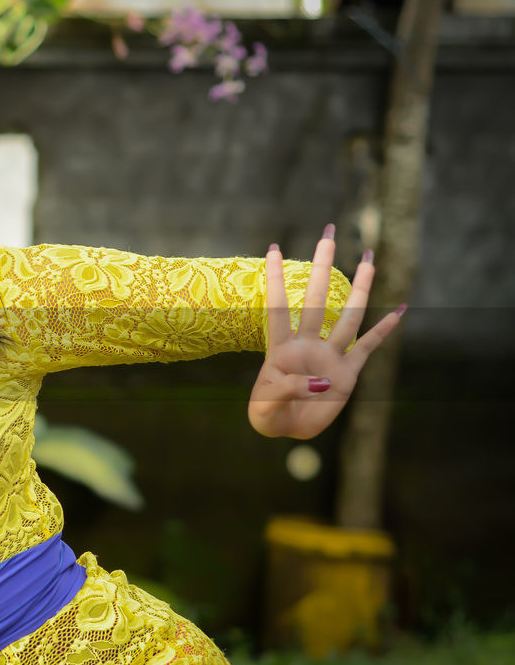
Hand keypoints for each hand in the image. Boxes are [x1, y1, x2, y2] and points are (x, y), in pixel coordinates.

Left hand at [248, 224, 404, 439]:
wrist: (287, 430)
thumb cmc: (269, 416)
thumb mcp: (265, 408)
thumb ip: (286, 390)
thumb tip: (320, 382)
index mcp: (281, 349)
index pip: (277, 307)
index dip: (275, 279)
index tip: (272, 248)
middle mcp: (308, 345)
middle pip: (317, 299)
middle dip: (322, 266)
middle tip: (329, 233)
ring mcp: (329, 356)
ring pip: (348, 316)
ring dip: (359, 287)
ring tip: (368, 258)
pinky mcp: (347, 374)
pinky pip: (368, 347)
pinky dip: (384, 330)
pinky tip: (398, 309)